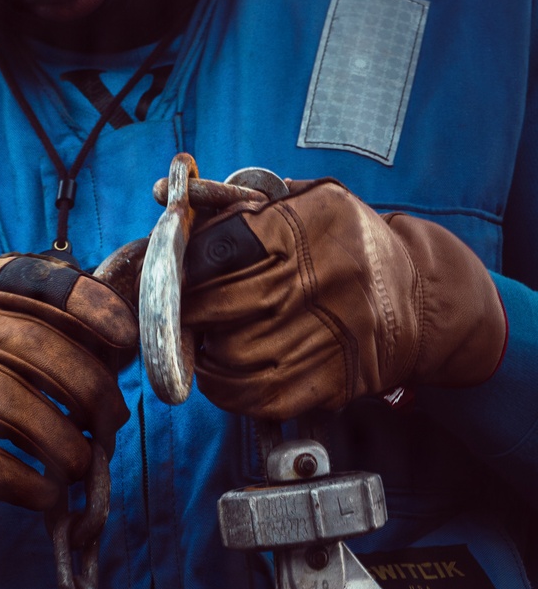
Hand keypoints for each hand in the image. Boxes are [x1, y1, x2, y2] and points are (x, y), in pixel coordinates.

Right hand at [0, 255, 136, 511]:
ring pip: (21, 410)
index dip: (95, 310)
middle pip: (45, 352)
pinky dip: (24, 485)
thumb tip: (112, 354)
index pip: (45, 282)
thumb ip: (24, 315)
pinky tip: (45, 496)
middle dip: (94, 394)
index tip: (126, 342)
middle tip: (109, 425)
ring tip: (81, 467)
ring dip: (66, 447)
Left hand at [174, 178, 505, 418]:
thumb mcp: (308, 202)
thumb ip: (239, 201)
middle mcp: (327, 276)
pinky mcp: (335, 379)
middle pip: (224, 305)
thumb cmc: (347, 245)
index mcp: (315, 222)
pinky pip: (259, 394)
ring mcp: (333, 332)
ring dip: (205, 352)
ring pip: (235, 354)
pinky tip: (222, 371)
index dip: (187, 266)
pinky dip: (227, 388)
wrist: (421, 299)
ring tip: (204, 340)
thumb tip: (167, 193)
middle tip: (182, 312)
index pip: (223, 248)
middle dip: (190, 312)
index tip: (176, 273)